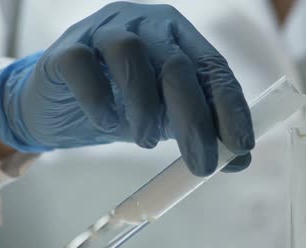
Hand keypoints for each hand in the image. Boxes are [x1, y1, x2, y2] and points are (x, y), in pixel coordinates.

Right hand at [0, 1, 253, 175]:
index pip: (214, 67)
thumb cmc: (126, 107)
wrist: (63, 106)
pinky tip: (107, 124)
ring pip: (131, 55)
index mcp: (181, 38)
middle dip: (194, 120)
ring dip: (144, 108)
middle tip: (201, 166)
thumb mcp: (171, 120)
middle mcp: (147, 24)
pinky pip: (83, 65)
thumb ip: (204, 133)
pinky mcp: (67, 47)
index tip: (241, 146)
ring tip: (146, 142)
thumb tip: (240, 160)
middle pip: (177, 64)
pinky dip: (99, 101)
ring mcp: (105, 30)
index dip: (231, 107)